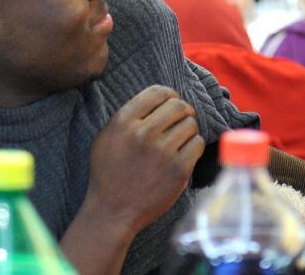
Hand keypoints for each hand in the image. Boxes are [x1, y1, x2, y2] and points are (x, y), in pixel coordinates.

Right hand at [85, 84, 204, 234]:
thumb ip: (129, 115)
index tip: (172, 103)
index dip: (170, 95)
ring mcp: (162, 152)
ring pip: (191, 124)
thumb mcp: (106, 137)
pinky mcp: (178, 169)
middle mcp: (143, 133)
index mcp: (124, 121)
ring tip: (180, 141)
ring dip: (188, 130)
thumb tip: (160, 98)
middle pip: (178, 106)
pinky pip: (198, 144)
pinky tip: (184, 154)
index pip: (158, 92)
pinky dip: (194, 147)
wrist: (112, 211)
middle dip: (183, 111)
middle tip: (182, 120)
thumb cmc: (109, 173)